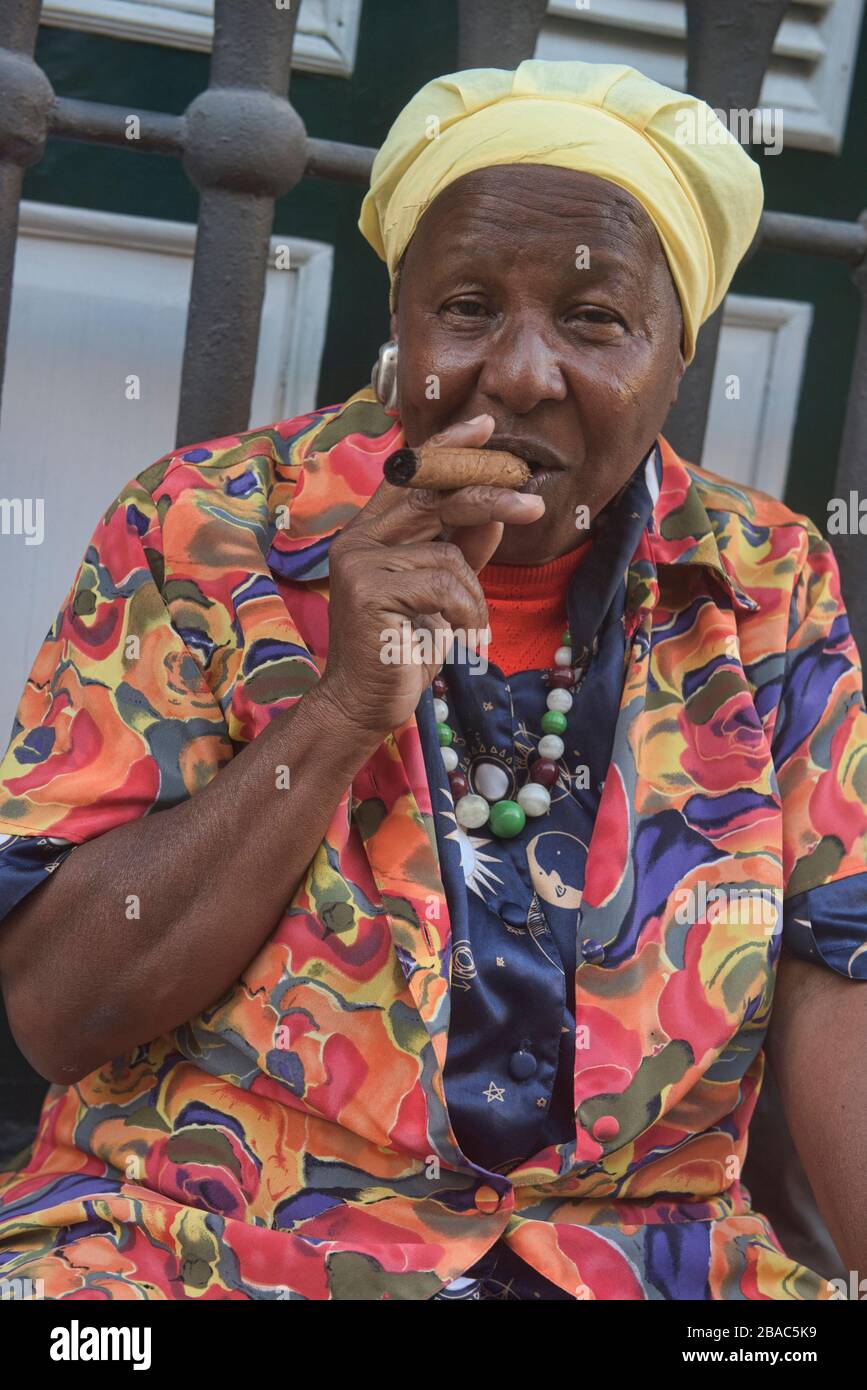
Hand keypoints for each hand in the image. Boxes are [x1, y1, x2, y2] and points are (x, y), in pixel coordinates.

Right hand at [319, 414, 543, 737]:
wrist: (365, 704)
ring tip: (468, 629)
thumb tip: (496, 513)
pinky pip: (444, 584)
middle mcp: (358, 540)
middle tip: (532, 503)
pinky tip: (458, 639)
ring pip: (448, 552)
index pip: (411, 476)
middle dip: (488, 495)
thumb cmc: (404, 651)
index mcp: (372, 534)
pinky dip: (464, 614)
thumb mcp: (443, 595)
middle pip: (433, 496)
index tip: (485, 426)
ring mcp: (359, 562)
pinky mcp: (368, 589)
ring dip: (473, 596)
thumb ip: (462, 551)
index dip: (447, 448)